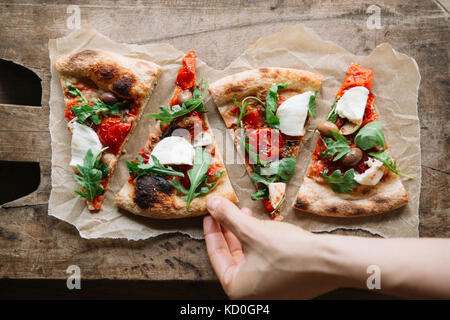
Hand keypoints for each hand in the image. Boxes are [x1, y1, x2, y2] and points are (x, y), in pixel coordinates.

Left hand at [203, 196, 340, 298]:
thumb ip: (228, 217)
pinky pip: (264, 259)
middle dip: (229, 229)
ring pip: (249, 255)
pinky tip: (264, 225)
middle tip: (224, 211)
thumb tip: (211, 203)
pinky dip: (260, 241)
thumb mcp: (252, 231)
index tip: (210, 213)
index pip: (216, 254)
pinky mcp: (284, 283)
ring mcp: (269, 290)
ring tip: (246, 213)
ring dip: (245, 233)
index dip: (212, 230)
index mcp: (237, 288)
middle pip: (232, 255)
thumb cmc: (289, 252)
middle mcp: (251, 293)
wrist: (330, 262)